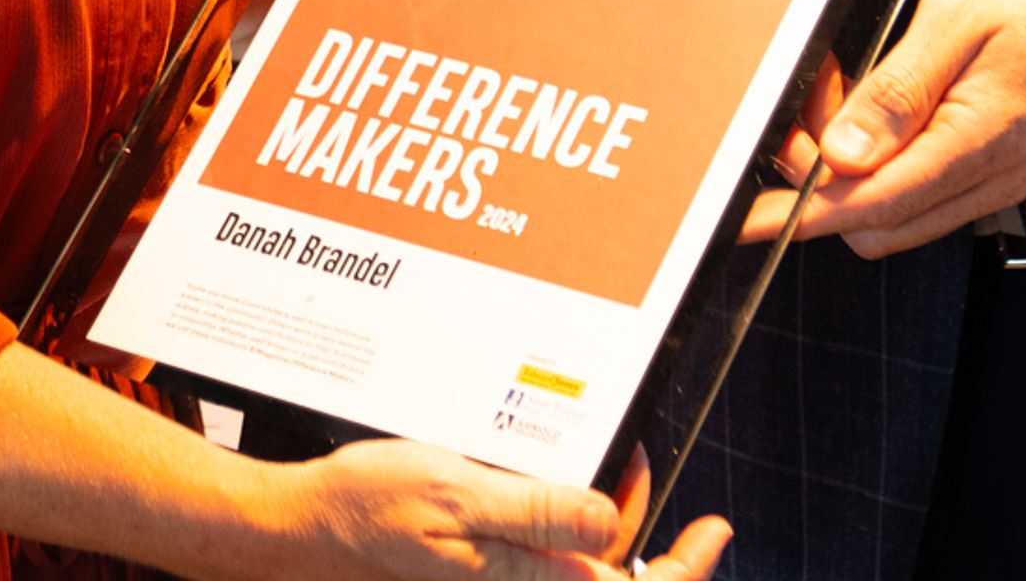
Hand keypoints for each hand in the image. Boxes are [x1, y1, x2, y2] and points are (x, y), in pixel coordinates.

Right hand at [269, 438, 720, 580]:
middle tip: (637, 456)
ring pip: (585, 555)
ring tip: (605, 456)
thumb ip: (535, 511)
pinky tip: (557, 471)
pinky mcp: (494, 565)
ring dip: (605, 507)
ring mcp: (509, 577)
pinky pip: (550, 546)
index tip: (716, 529)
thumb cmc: (371, 509)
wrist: (309, 525)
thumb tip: (609, 519)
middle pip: (615, 571)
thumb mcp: (458, 496)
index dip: (686, 567)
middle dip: (641, 515)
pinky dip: (568, 508)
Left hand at [752, 0, 1025, 257]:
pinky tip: (871, 104)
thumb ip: (897, 93)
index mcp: (985, 140)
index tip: (749, 220)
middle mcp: (996, 175)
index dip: (803, 215)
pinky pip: (922, 186)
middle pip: (878, 222)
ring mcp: (999, 175)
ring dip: (850, 169)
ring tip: (839, 91)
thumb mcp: (954, 18)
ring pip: (897, 210)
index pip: (874, 205)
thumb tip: (843, 159)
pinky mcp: (996, 163)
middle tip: (803, 108)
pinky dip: (882, 158)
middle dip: (824, 181)